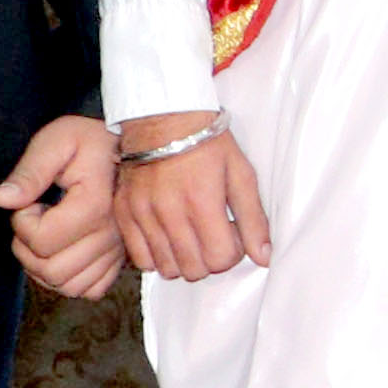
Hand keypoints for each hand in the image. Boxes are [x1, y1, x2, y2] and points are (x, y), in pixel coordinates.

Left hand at [0, 115, 124, 298]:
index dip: (22, 222)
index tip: (31, 201)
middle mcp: (111, 235)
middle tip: (35, 219)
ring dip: (45, 267)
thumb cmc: (91, 142)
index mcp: (95, 206)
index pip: (42, 241)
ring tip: (46, 236)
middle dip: (28, 249)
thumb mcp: (56, 142)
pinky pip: (91, 289)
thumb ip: (29, 172)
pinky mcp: (121, 260)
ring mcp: (118, 251)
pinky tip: (63, 253)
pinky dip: (71, 279)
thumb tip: (0, 199)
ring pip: (69, 286)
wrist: (135, 148)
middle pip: (52, 270)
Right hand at [117, 114, 270, 281]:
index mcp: (202, 202)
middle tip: (212, 236)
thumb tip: (263, 257)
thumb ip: (254, 218)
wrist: (163, 117)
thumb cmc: (207, 142)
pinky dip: (157, 256)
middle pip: (194, 270)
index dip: (232, 254)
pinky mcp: (124, 213)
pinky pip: (140, 258)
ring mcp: (143, 214)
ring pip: (167, 268)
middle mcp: (169, 213)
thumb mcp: (241, 174)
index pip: (220, 260)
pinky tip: (168, 237)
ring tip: (191, 237)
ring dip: (184, 260)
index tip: (231, 236)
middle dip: (210, 259)